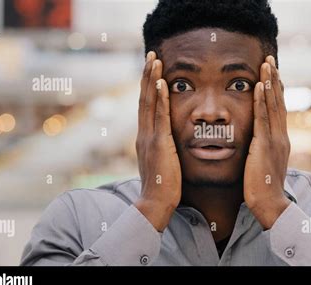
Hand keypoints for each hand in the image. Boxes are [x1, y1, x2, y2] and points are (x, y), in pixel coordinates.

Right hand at [135, 51, 181, 231]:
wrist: (155, 203)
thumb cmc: (162, 186)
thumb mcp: (161, 163)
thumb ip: (162, 149)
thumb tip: (167, 143)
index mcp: (145, 138)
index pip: (146, 106)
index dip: (147, 86)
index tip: (151, 69)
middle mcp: (143, 134)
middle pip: (144, 98)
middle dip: (147, 75)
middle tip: (151, 54)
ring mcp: (149, 138)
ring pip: (149, 102)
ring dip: (152, 79)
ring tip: (155, 59)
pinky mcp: (159, 143)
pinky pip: (160, 116)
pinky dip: (160, 98)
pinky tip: (163, 82)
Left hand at [243, 56, 290, 228]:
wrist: (270, 204)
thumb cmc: (264, 188)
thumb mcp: (264, 164)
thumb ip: (262, 151)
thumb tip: (256, 144)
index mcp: (280, 140)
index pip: (278, 110)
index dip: (275, 90)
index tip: (272, 74)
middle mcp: (281, 136)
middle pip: (278, 102)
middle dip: (274, 79)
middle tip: (270, 60)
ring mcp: (275, 140)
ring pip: (273, 105)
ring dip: (270, 83)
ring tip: (267, 64)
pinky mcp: (265, 145)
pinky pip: (262, 118)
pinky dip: (262, 101)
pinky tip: (259, 86)